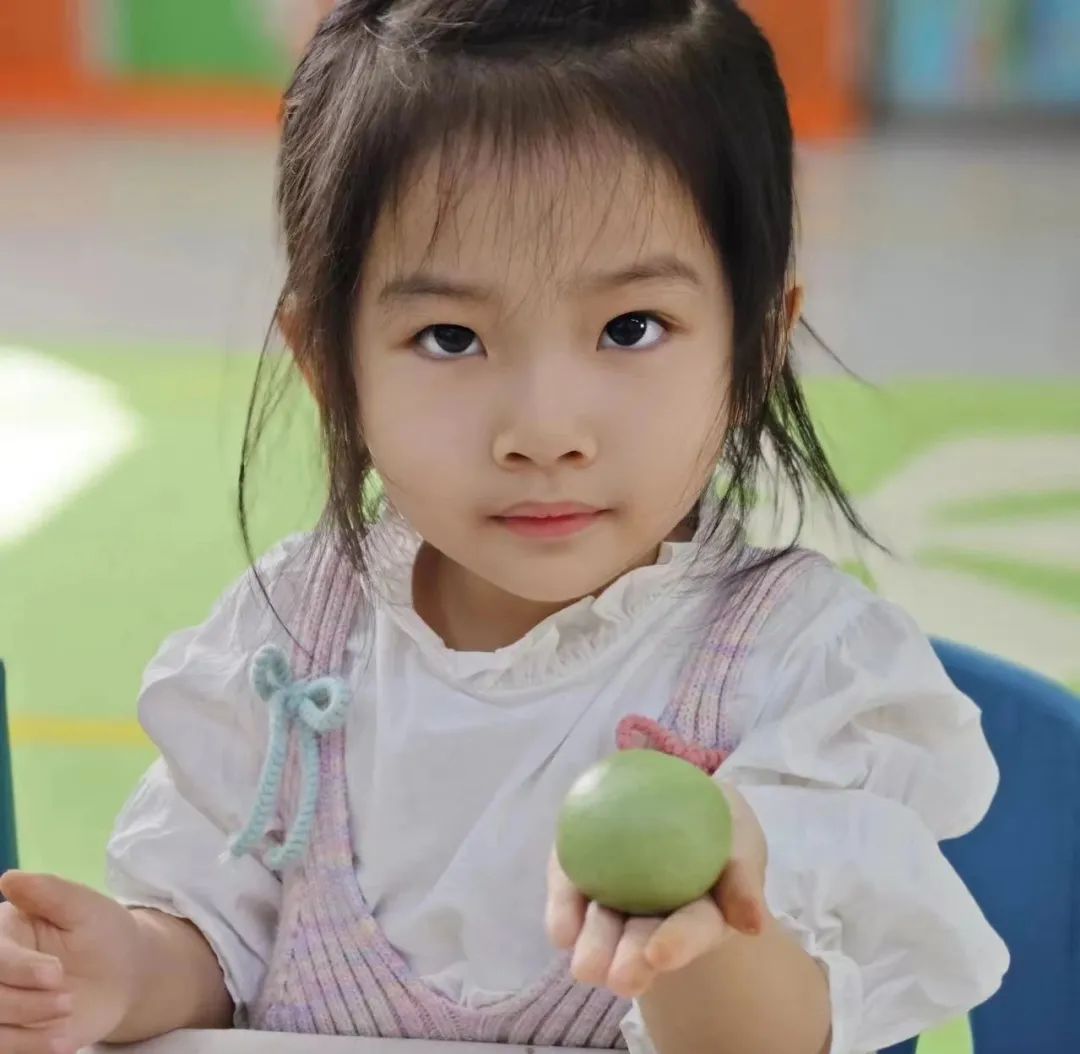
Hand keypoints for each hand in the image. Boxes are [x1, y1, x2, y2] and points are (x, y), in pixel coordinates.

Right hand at [0, 872, 141, 1053]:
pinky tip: (62, 1042)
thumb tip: (8, 878)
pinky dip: (29, 1048)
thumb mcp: (86, 907)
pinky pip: (4, 1049)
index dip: (19, 969)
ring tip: (68, 1018)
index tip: (55, 974)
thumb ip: (49, 892)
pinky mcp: (11, 1033)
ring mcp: (2, 1004)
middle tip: (68, 1000)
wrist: (125, 974)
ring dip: (27, 1031)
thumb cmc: (103, 933)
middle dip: (25, 1003)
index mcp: (5, 933)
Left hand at [546, 782, 767, 999]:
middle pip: (644, 941)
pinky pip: (572, 899)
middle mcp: (657, 919)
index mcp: (704, 914)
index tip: (660, 955)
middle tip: (619, 977)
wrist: (673, 807)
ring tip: (587, 967)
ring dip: (596, 947)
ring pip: (604, 928)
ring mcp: (617, 903)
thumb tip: (751, 922)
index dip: (680, 942)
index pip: (695, 929)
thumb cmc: (717, 825)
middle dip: (631, 960)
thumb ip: (744, 873)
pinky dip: (564, 914)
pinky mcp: (581, 883)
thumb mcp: (740, 836)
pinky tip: (561, 932)